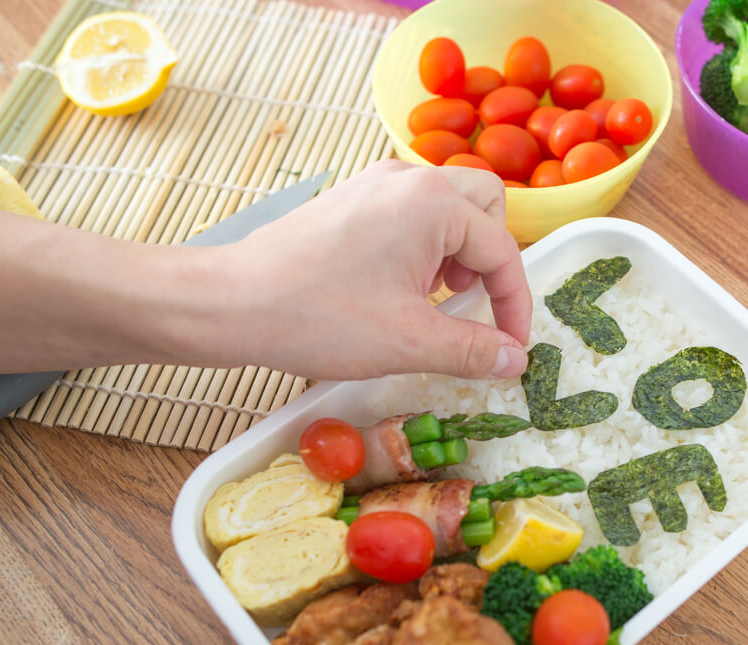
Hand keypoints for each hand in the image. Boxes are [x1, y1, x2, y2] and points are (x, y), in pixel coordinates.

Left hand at [203, 160, 531, 380]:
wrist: (232, 304)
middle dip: (490, 259)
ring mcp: (375, 185)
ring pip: (446, 207)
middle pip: (484, 205)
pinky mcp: (350, 201)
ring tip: (431, 301)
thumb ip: (473, 350)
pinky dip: (422, 247)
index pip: (502, 249)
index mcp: (432, 204)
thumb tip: (515, 361)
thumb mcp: (409, 343)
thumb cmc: (317, 317)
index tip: (512, 346)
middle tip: (469, 304)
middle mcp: (408, 180)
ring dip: (456, 253)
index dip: (515, 304)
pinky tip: (396, 290)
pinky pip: (409, 213)